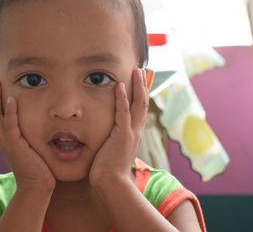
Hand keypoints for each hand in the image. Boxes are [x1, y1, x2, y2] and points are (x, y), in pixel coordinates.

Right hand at [0, 78, 55, 192]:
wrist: (36, 187)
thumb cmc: (37, 168)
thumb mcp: (30, 147)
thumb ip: (27, 135)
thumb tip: (34, 123)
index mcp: (5, 138)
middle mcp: (2, 139)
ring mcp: (7, 143)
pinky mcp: (15, 147)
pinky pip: (10, 127)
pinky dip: (10, 112)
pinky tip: (11, 99)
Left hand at [89, 69, 148, 187]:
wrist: (111, 183)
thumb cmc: (109, 170)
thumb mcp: (114, 151)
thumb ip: (115, 141)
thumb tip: (111, 136)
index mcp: (135, 134)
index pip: (140, 110)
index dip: (141, 95)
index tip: (141, 82)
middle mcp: (137, 132)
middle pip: (143, 103)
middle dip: (143, 86)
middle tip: (141, 70)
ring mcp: (131, 133)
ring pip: (137, 105)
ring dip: (137, 86)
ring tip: (136, 71)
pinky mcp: (122, 136)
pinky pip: (123, 113)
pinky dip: (122, 98)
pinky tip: (119, 85)